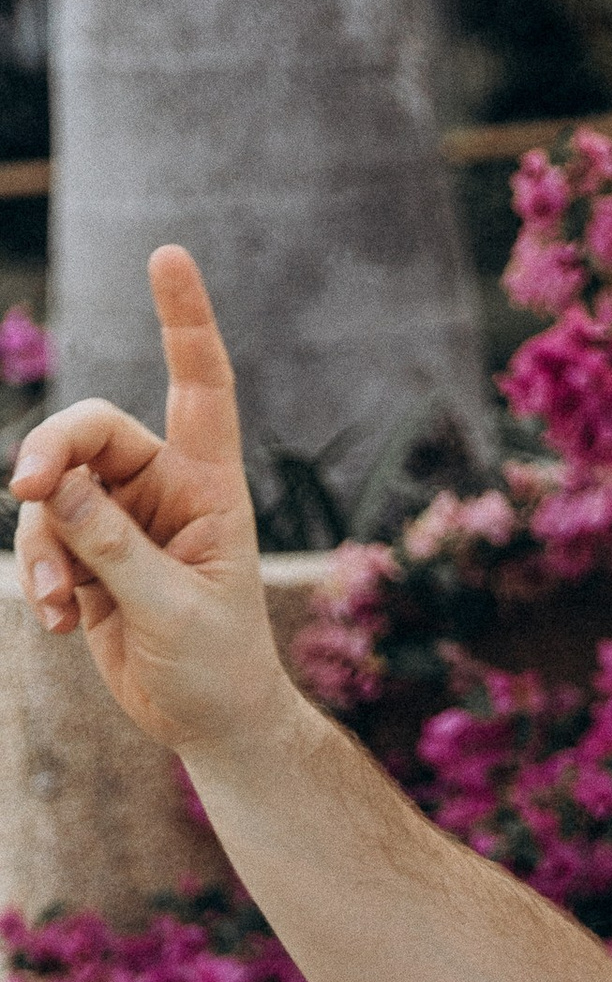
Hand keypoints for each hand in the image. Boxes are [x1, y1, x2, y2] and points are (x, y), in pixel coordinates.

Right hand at [9, 246, 292, 757]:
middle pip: (89, 432)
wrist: (211, 725)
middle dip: (49, 456)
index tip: (167, 255)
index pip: (200, 387)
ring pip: (52, 492)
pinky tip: (58, 621)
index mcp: (210, 488)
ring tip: (60, 602)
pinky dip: (40, 576)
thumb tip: (48, 483)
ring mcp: (121, 520)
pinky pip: (42, 540)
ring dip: (43, 543)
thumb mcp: (173, 610)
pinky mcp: (90, 555)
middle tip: (23, 492)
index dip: (184, 321)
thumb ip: (111, 546)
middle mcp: (164, 490)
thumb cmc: (218, 668)